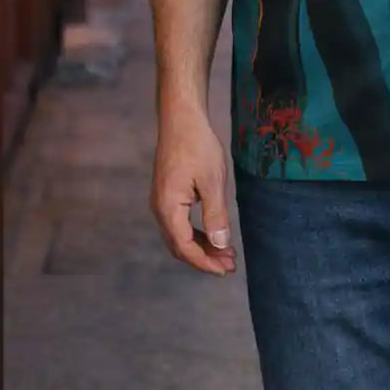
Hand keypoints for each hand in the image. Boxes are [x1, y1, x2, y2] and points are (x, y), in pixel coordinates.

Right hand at [150, 105, 237, 275]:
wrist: (181, 119)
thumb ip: (216, 214)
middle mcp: (160, 209)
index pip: (184, 247)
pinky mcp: (167, 195)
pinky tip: (214, 234)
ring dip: (202, 247)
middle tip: (229, 265)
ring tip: (226, 253)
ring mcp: (161, 202)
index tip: (225, 270)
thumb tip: (221, 245)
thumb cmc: (197, 146)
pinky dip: (197, 233)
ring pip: (179, 236)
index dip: (204, 262)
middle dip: (205, 258)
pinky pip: (180, 224)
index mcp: (168, 208)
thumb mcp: (212, 181)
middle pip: (180, 246)